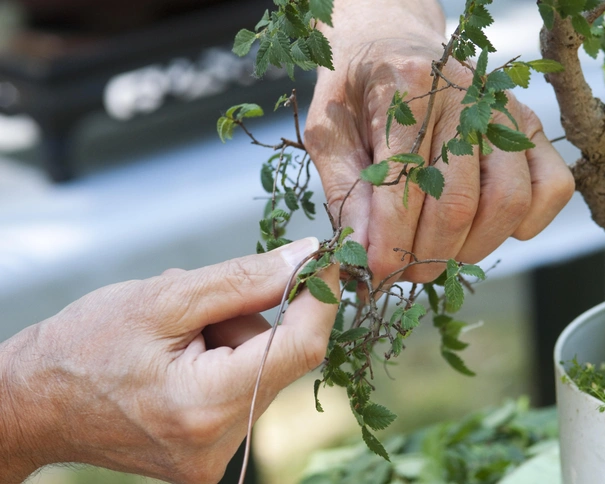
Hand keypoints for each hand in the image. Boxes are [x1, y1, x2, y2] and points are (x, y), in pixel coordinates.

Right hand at [0, 238, 338, 483]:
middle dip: (248, 319)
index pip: (300, 346)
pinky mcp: (211, 454)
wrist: (34, 404)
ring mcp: (217, 455)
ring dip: (232, 340)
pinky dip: (223, 362)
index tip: (323, 257)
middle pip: (278, 356)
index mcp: (205, 404)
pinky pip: (243, 390)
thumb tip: (306, 257)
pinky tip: (180, 360)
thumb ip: (243, 279)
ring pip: (261, 370)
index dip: (320, 296)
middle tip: (193, 313)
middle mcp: (220, 442)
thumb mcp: (163, 297)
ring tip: (175, 339)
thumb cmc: (83, 347)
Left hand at [304, 0, 573, 283]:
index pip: (406, 184)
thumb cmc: (357, 93)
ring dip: (471, 249)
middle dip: (426, 256)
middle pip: (459, 204)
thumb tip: (364, 253)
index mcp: (411, 87)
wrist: (392, 45)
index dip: (390, 243)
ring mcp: (507, 111)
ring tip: (437, 255)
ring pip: (508, 202)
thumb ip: (345, 192)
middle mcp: (468, 96)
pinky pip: (552, 188)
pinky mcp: (532, 127)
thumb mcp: (329, 135)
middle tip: (403, 271)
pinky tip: (484, 227)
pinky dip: (525, 224)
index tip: (375, 273)